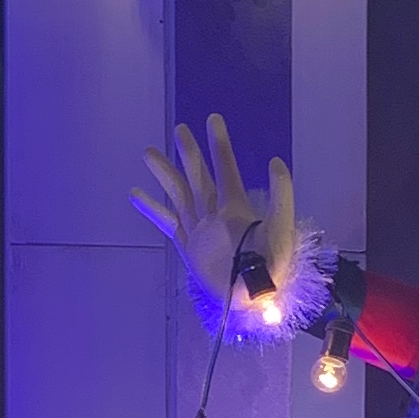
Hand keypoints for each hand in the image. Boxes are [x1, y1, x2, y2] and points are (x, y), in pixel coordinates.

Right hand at [131, 115, 297, 319]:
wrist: (254, 297)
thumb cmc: (273, 266)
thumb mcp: (282, 227)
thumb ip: (280, 195)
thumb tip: (276, 161)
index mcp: (236, 207)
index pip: (226, 169)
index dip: (220, 145)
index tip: (212, 120)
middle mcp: (215, 214)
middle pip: (198, 176)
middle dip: (189, 153)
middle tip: (179, 128)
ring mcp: (200, 229)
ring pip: (179, 194)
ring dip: (165, 173)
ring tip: (149, 152)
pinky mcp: (189, 248)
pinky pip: (168, 223)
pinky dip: (152, 209)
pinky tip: (136, 194)